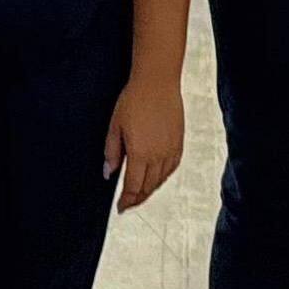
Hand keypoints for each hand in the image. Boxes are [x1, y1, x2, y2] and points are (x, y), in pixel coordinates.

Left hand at [105, 77, 185, 213]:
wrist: (157, 82)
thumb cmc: (135, 99)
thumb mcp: (115, 126)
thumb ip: (112, 152)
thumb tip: (108, 172)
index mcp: (141, 154)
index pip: (134, 187)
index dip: (126, 200)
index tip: (120, 207)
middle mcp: (159, 156)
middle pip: (149, 187)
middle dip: (138, 198)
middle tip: (128, 203)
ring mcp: (171, 150)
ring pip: (161, 180)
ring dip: (150, 189)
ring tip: (141, 192)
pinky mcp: (179, 143)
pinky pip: (172, 168)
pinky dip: (163, 177)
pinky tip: (157, 176)